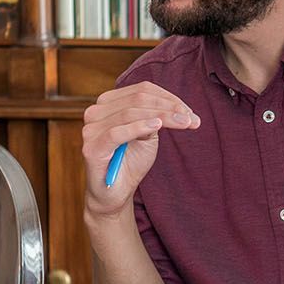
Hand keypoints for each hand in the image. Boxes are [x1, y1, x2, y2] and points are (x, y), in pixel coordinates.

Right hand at [81, 82, 199, 218]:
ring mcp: (91, 129)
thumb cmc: (131, 162)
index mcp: (109, 103)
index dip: (168, 97)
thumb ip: (156, 117)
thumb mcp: (148, 134)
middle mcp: (96, 111)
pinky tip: (156, 126)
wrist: (116, 194)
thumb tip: (178, 108)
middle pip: (138, 99)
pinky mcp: (91, 148)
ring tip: (183, 123)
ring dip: (161, 116)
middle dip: (169, 107)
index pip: (141, 90)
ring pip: (130, 113)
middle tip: (192, 119)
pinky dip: (138, 127)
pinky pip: (116, 133)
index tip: (189, 112)